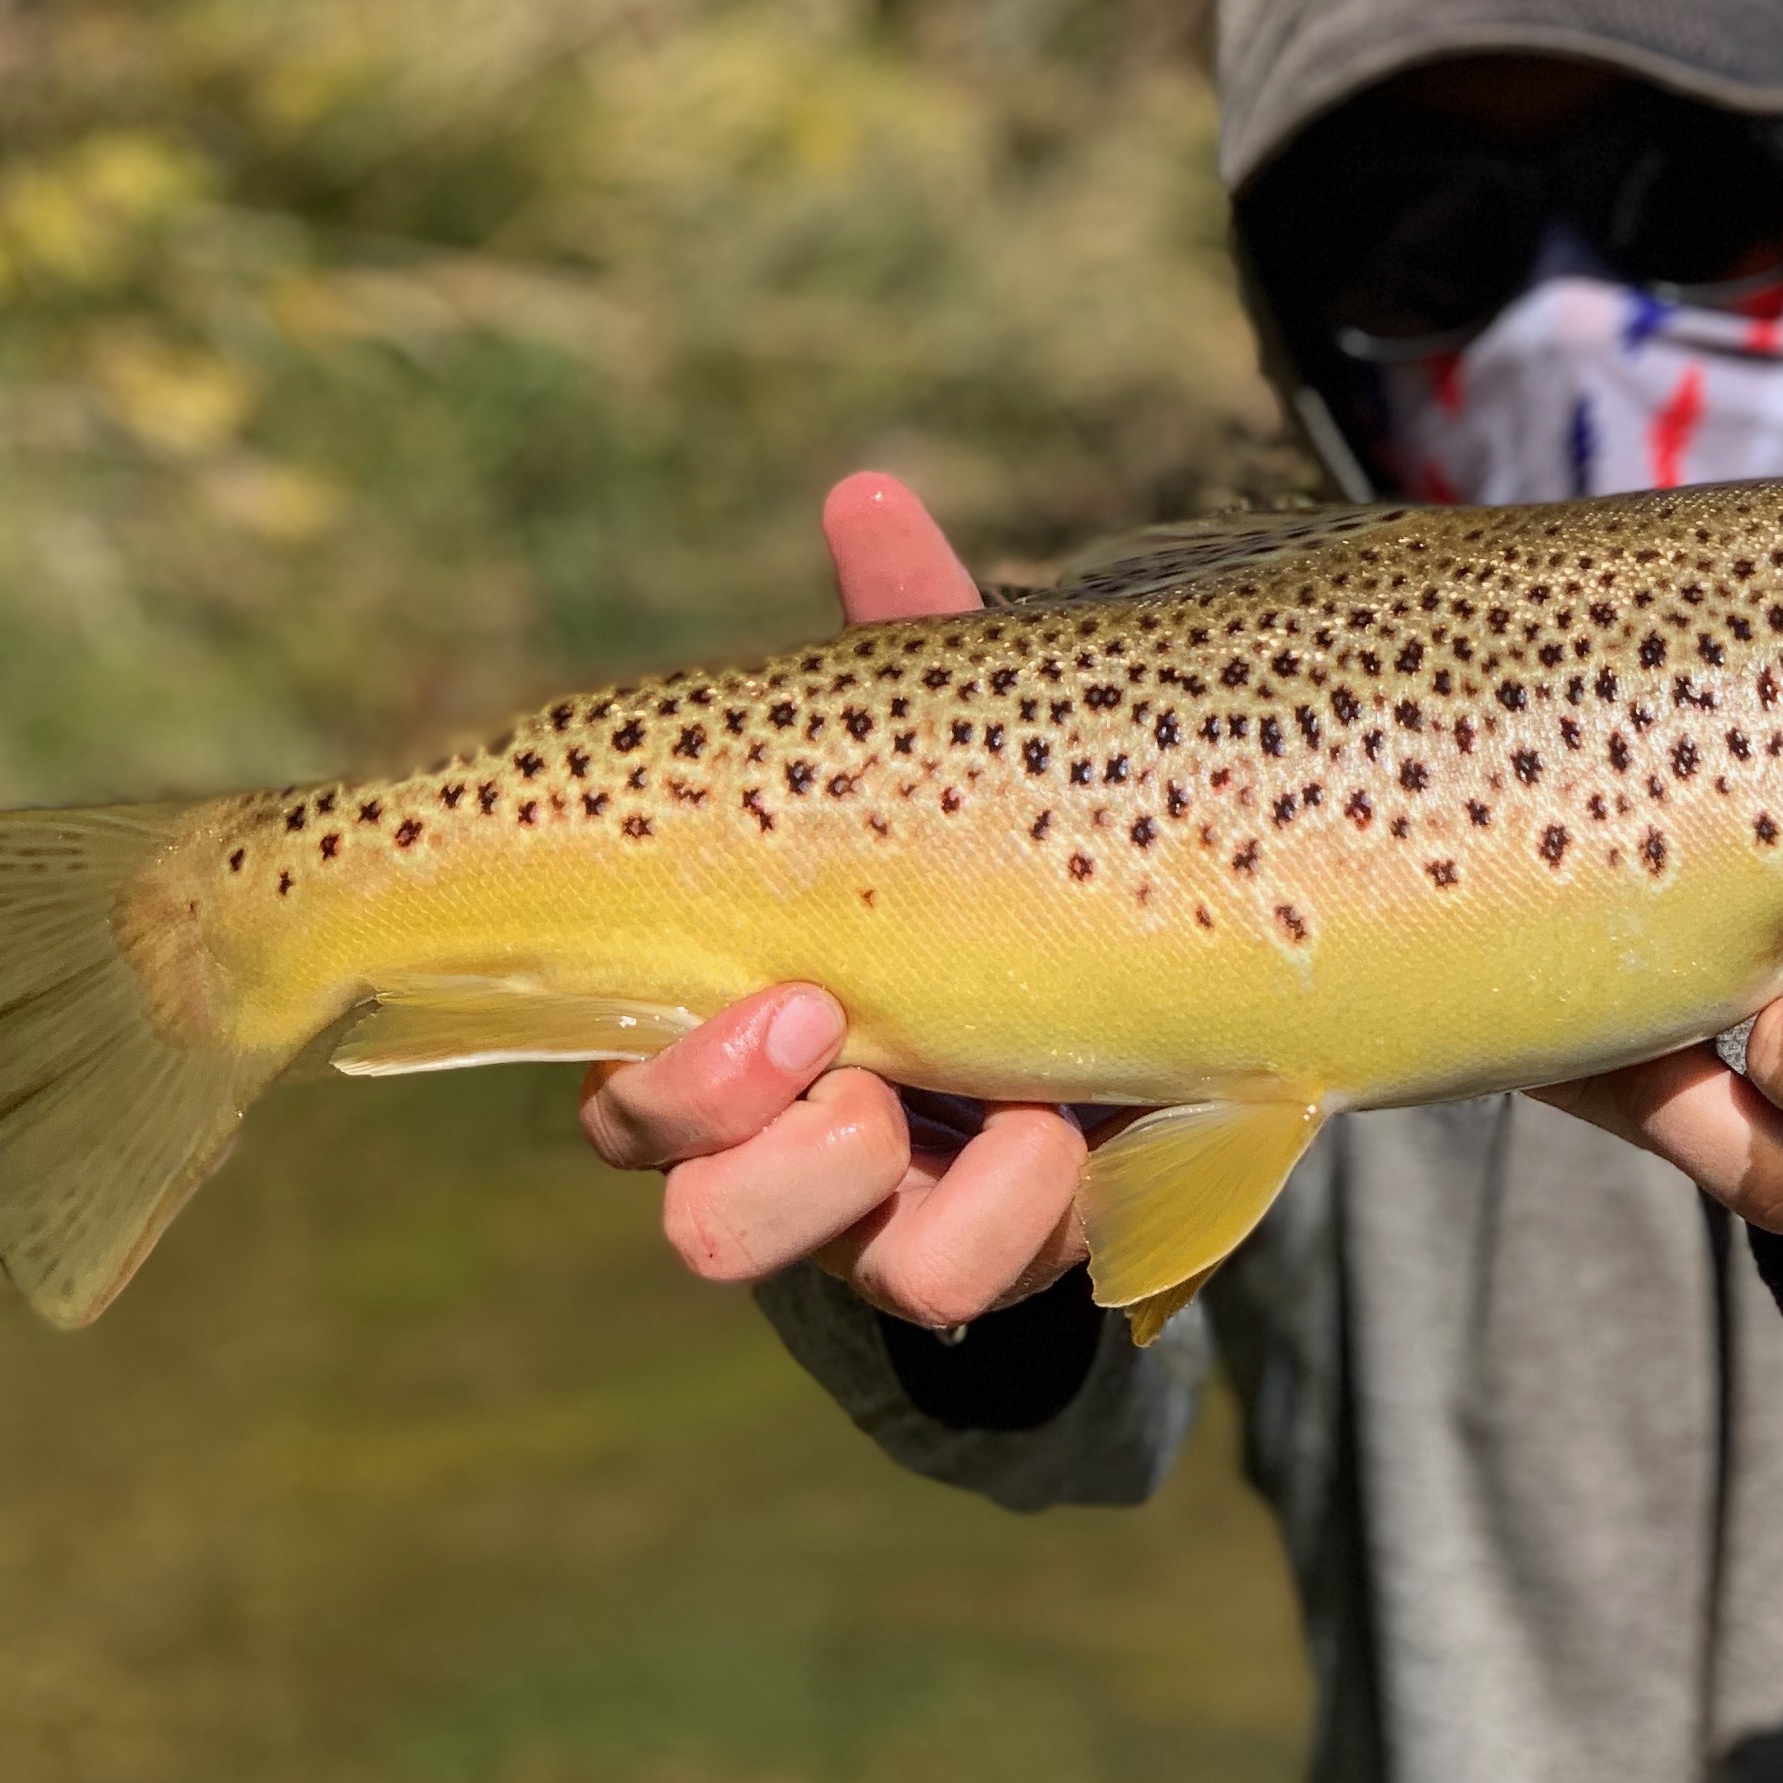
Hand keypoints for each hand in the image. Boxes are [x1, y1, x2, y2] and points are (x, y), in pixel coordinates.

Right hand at [575, 472, 1095, 1328]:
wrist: (1156, 988)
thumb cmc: (1009, 846)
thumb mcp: (958, 749)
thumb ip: (908, 634)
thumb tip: (865, 488)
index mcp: (736, 1024)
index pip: (626, 1087)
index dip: (674, 1075)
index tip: (794, 1001)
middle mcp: (792, 1141)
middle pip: (700, 1213)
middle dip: (764, 1153)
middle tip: (858, 1069)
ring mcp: (895, 1217)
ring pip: (834, 1274)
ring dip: (901, 1209)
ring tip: (1007, 1123)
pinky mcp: (1005, 1256)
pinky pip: (971, 1293)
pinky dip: (1023, 1227)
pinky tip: (1080, 1150)